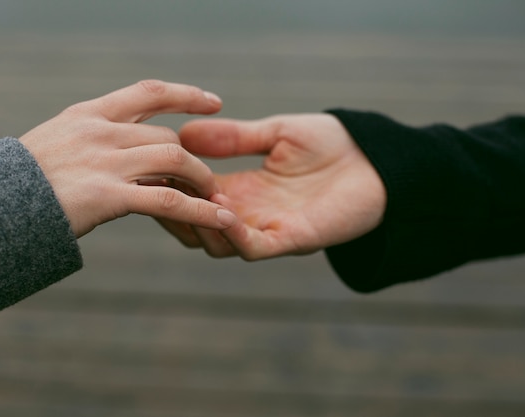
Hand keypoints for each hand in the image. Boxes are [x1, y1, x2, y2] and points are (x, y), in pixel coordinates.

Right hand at [19, 80, 236, 237]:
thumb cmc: (20, 182)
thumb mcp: (55, 143)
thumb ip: (91, 139)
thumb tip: (123, 146)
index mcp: (88, 114)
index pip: (149, 93)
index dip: (186, 94)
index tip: (213, 101)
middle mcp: (101, 131)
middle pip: (167, 135)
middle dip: (193, 157)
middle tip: (207, 178)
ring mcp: (105, 162)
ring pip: (175, 158)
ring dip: (202, 179)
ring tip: (216, 197)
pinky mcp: (107, 196)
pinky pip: (169, 200)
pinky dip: (201, 210)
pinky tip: (222, 219)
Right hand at [159, 113, 386, 258]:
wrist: (379, 162)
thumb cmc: (332, 146)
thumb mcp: (275, 133)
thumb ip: (234, 138)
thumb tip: (184, 132)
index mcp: (241, 190)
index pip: (192, 194)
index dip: (168, 183)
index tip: (145, 166)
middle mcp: (248, 215)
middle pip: (194, 225)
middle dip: (171, 209)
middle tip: (152, 188)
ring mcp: (267, 231)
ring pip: (215, 244)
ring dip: (196, 223)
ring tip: (183, 199)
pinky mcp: (291, 241)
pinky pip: (252, 248)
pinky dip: (232, 235)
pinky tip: (221, 212)